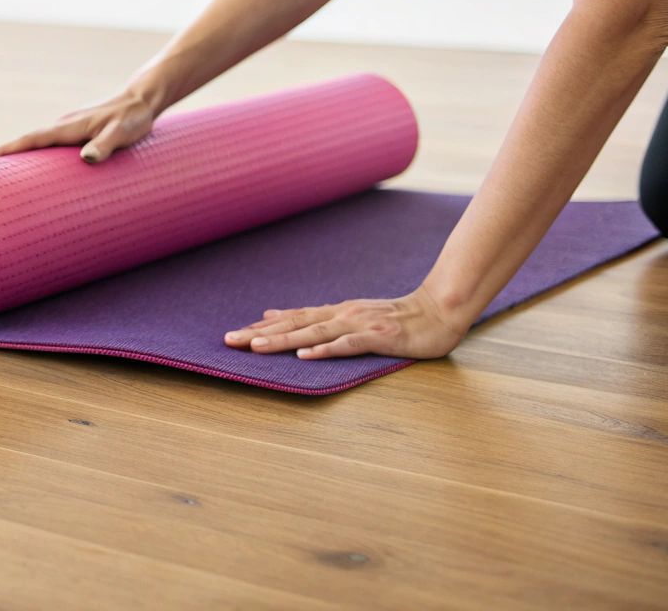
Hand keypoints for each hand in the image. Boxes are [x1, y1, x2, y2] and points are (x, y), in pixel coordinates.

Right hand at [0, 89, 161, 163]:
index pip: (29, 141)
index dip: (4, 150)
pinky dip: (31, 149)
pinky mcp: (75, 131)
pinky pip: (46, 142)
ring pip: (34, 141)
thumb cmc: (133, 119)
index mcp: (67, 128)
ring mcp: (68, 127)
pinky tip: (30, 158)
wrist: (142, 100)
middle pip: (25, 141)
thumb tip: (87, 158)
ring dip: (14, 150)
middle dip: (0, 151)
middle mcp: (62, 126)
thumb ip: (105, 145)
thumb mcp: (122, 133)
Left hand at [221, 286, 469, 359]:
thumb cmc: (396, 318)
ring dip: (284, 340)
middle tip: (229, 341)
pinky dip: (326, 350)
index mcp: (335, 312)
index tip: (233, 335)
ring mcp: (359, 324)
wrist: (439, 312)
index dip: (261, 327)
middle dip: (260, 333)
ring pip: (314, 334)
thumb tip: (276, 316)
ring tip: (256, 347)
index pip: (291, 319)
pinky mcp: (378, 336)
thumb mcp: (351, 315)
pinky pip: (348, 345)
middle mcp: (341, 314)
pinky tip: (306, 356)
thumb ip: (318, 318)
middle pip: (293, 324)